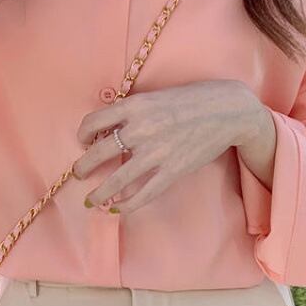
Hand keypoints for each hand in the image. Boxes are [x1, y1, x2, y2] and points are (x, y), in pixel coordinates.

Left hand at [73, 80, 271, 212]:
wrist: (226, 110)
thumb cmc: (189, 100)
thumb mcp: (154, 97)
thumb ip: (131, 112)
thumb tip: (107, 131)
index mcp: (134, 106)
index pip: (93, 122)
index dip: (83, 134)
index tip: (84, 141)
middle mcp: (141, 129)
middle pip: (98, 153)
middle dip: (83, 167)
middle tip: (79, 173)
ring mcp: (156, 152)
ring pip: (116, 179)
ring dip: (99, 193)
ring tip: (90, 200)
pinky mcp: (172, 171)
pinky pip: (143, 194)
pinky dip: (126, 204)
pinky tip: (116, 209)